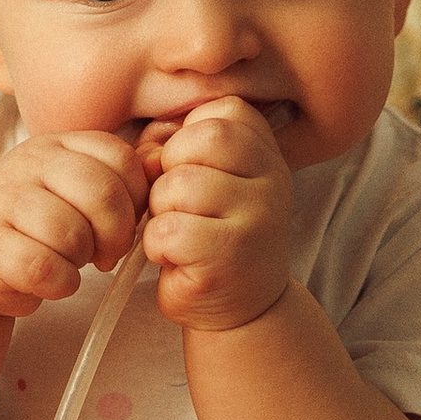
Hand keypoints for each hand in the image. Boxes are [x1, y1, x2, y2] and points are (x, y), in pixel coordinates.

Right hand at [0, 132, 150, 322]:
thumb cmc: (31, 225)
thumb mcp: (69, 189)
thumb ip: (113, 178)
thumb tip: (163, 166)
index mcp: (56, 145)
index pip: (119, 157)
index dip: (137, 198)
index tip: (126, 223)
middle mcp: (27, 164)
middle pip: (102, 193)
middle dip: (117, 234)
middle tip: (107, 254)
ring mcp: (3, 201)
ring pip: (72, 233)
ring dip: (82, 260)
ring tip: (70, 262)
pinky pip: (44, 267)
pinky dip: (61, 283)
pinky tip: (54, 281)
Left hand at [142, 96, 293, 331]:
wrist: (242, 309)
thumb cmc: (211, 235)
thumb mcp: (200, 178)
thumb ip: (173, 148)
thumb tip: (147, 151)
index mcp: (267, 153)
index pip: (224, 110)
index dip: (189, 136)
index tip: (190, 169)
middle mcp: (273, 180)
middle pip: (204, 138)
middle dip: (171, 168)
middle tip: (177, 202)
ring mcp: (258, 218)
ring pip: (180, 185)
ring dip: (161, 211)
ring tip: (178, 232)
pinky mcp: (230, 256)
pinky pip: (169, 230)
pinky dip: (157, 245)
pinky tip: (176, 258)